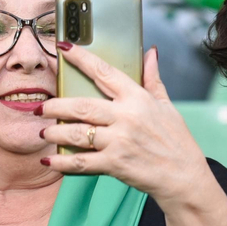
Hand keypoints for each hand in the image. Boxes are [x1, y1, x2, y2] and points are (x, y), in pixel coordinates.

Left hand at [40, 45, 211, 199]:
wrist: (184, 177)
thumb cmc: (176, 141)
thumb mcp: (167, 106)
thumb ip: (153, 79)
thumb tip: (150, 53)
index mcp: (137, 99)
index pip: (104, 72)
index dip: (81, 58)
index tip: (63, 48)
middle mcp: (126, 117)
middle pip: (80, 105)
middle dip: (55, 105)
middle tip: (42, 107)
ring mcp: (119, 141)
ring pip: (76, 132)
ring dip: (55, 131)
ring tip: (45, 131)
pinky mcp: (114, 164)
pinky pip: (80, 161)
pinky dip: (61, 161)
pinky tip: (50, 160)